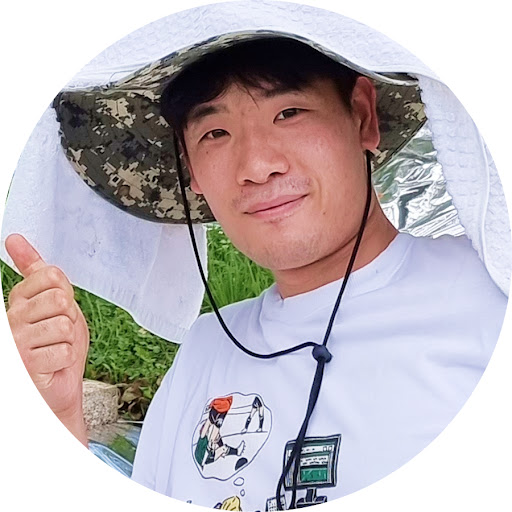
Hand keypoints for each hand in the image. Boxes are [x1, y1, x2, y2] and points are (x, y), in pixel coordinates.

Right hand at [5, 234, 89, 444]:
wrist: (58, 387)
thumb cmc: (58, 345)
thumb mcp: (55, 304)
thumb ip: (37, 273)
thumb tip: (14, 239)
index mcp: (18, 300)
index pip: (51, 275)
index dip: (66, 292)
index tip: (58, 309)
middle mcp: (11, 318)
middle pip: (60, 299)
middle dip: (69, 318)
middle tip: (59, 333)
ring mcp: (14, 341)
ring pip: (63, 325)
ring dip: (68, 340)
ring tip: (55, 348)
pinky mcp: (24, 364)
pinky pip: (64, 349)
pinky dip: (66, 358)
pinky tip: (53, 363)